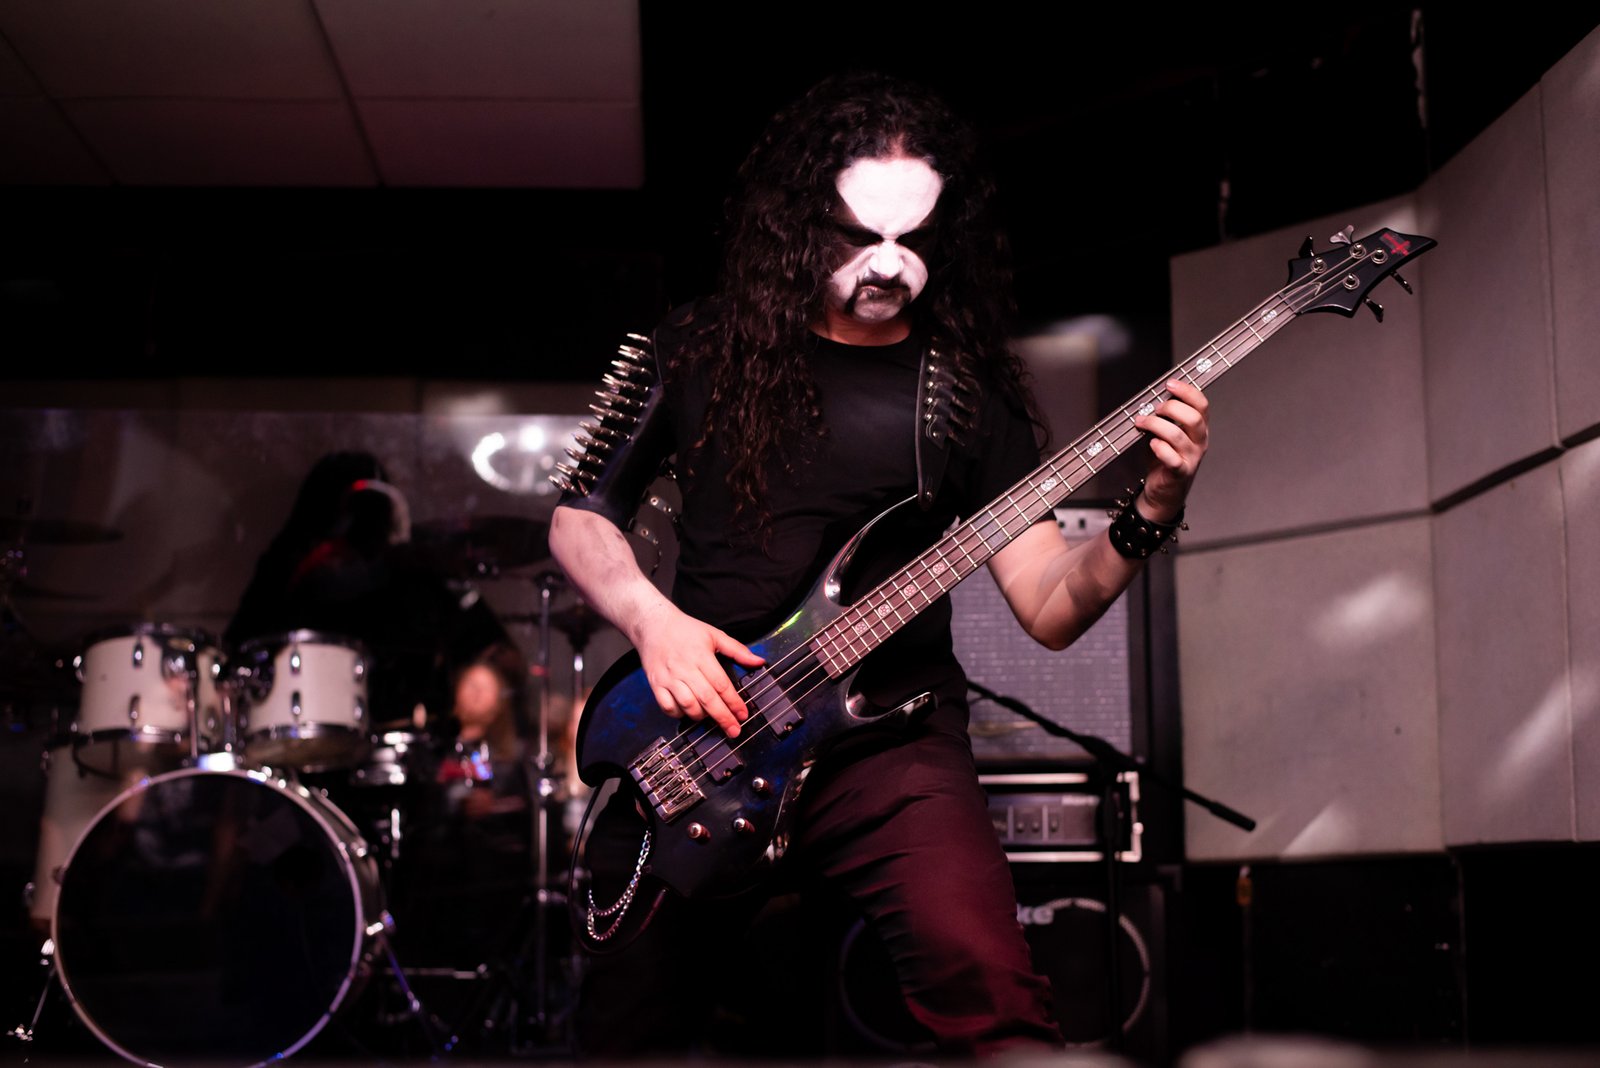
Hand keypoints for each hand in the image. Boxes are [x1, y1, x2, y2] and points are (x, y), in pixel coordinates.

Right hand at [631, 603, 764, 736]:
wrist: (653, 624)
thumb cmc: (685, 630)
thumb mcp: (714, 635)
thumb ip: (737, 650)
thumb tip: (759, 662)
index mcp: (701, 655)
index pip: (721, 684)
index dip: (734, 702)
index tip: (743, 714)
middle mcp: (684, 668)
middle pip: (707, 698)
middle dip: (722, 717)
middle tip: (734, 730)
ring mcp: (668, 678)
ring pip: (687, 705)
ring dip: (701, 716)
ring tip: (710, 717)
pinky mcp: (656, 684)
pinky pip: (667, 707)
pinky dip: (679, 714)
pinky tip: (687, 712)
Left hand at [1134, 378, 1208, 520]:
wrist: (1163, 490)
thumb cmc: (1163, 458)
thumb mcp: (1165, 433)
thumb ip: (1162, 418)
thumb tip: (1147, 400)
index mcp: (1199, 429)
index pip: (1202, 405)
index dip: (1187, 392)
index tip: (1169, 384)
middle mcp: (1199, 442)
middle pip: (1194, 418)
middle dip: (1171, 408)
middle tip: (1154, 408)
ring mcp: (1192, 458)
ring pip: (1178, 436)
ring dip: (1156, 425)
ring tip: (1142, 423)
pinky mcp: (1180, 472)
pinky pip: (1173, 459)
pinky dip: (1160, 448)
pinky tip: (1152, 443)